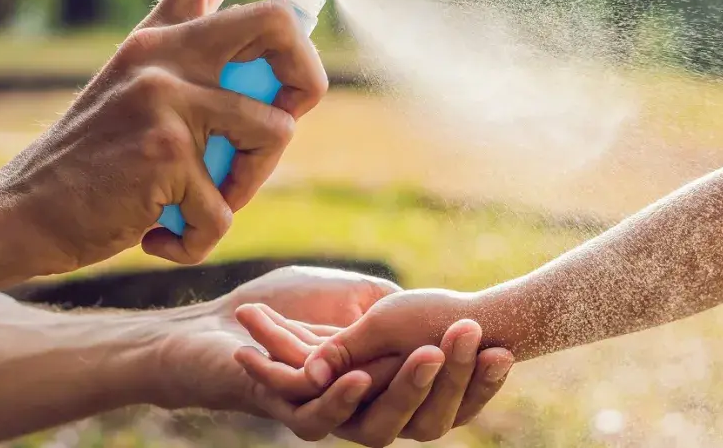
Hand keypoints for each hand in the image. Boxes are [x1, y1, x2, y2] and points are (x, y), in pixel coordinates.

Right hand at [0, 0, 328, 272]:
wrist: (21, 214)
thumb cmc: (97, 169)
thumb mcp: (144, 100)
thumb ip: (205, 81)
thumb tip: (290, 85)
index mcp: (159, 34)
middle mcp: (162, 52)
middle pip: (279, 24)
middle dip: (307, 79)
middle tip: (280, 124)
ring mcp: (164, 97)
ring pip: (275, 131)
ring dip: (251, 184)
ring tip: (200, 203)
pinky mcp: (165, 152)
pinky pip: (228, 208)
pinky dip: (202, 238)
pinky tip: (160, 234)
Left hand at [148, 267, 511, 446]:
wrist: (217, 324)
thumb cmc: (286, 307)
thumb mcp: (358, 298)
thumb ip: (396, 311)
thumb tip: (450, 313)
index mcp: (389, 390)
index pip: (447, 397)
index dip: (477, 380)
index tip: (506, 349)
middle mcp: (365, 413)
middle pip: (423, 415)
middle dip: (452, 377)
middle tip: (472, 337)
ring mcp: (329, 419)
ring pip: (378, 424)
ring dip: (405, 387)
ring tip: (429, 354)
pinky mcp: (287, 414)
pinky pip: (320, 420)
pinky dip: (340, 398)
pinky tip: (357, 377)